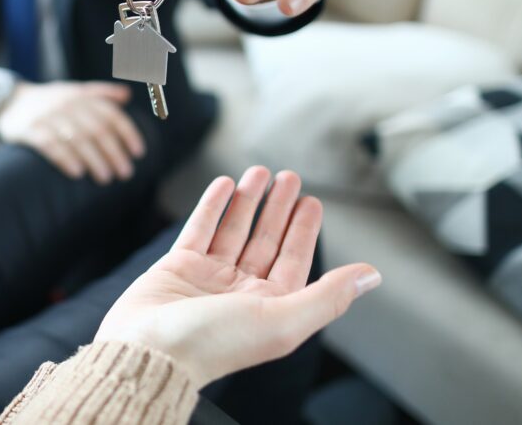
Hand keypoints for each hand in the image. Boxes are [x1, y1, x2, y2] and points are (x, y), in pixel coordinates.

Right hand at [0, 81, 144, 184]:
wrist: (8, 101)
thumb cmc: (49, 102)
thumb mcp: (72, 91)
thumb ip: (100, 93)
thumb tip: (127, 94)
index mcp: (80, 96)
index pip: (110, 113)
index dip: (127, 133)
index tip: (138, 153)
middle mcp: (66, 104)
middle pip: (96, 129)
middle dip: (113, 152)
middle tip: (125, 173)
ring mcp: (47, 116)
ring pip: (76, 138)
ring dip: (94, 159)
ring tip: (105, 178)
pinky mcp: (29, 130)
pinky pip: (50, 145)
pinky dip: (65, 158)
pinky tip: (77, 172)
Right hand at [95, 167, 380, 386]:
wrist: (149, 351)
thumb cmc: (215, 343)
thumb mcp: (283, 319)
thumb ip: (328, 295)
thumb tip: (372, 276)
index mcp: (268, 308)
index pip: (293, 261)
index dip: (304, 231)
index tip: (312, 201)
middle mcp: (239, 293)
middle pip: (265, 242)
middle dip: (278, 209)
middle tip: (289, 176)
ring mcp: (207, 279)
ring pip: (234, 231)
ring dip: (248, 201)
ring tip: (258, 171)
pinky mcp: (177, 268)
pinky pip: (199, 230)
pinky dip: (212, 207)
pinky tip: (225, 185)